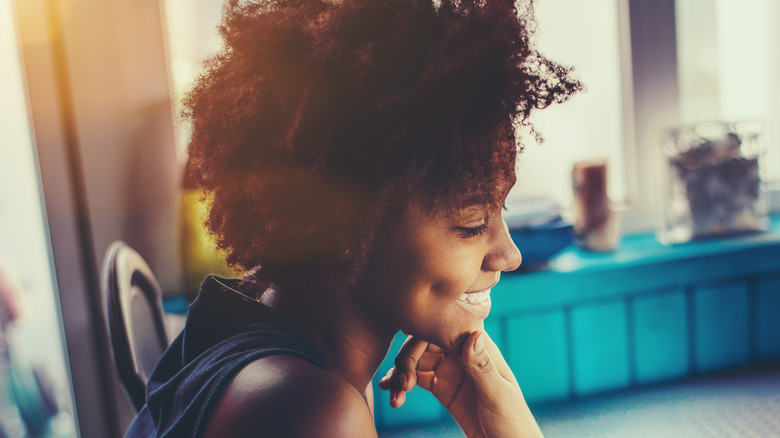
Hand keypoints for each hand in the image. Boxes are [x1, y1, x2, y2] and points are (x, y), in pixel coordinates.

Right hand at [378, 331, 542, 437]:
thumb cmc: (513, 421)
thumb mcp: (498, 395)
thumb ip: (482, 367)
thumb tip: (473, 334)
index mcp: (480, 349)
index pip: (446, 328)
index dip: (424, 334)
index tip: (408, 353)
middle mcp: (463, 355)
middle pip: (426, 342)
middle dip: (408, 358)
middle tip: (402, 382)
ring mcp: (452, 371)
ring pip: (418, 361)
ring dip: (401, 372)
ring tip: (393, 392)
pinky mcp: (444, 389)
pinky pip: (418, 380)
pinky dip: (402, 384)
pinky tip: (393, 395)